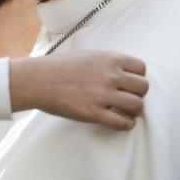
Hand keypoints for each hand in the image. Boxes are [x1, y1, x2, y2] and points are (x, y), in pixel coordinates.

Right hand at [10, 50, 148, 129]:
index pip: (141, 68)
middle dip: (137, 94)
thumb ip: (105, 62)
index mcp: (108, 59)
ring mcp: (103, 95)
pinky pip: (123, 123)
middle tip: (127, 98)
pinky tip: (121, 122)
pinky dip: (126, 124)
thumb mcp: (85, 55)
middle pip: (143, 87)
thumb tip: (120, 70)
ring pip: (137, 106)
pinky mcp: (94, 113)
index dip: (137, 77)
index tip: (130, 83)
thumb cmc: (57, 67)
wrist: (36, 80)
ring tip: (125, 112)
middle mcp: (110, 75)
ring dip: (134, 111)